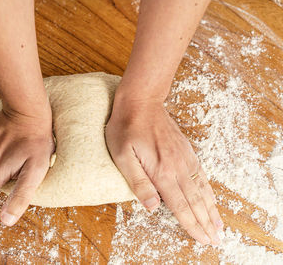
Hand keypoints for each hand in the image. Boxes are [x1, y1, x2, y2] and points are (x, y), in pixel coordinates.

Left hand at [105, 95, 222, 244]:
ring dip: (211, 209)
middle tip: (216, 240)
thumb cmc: (126, 128)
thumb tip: (153, 206)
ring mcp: (184, 157)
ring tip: (219, 225)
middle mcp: (177, 167)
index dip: (191, 224)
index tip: (202, 239)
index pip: (180, 206)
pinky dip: (208, 190)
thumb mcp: (122, 156)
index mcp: (162, 172)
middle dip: (205, 223)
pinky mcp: (185, 150)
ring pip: (201, 189)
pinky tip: (211, 197)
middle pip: (195, 201)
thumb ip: (138, 182)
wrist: (141, 101)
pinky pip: (201, 174)